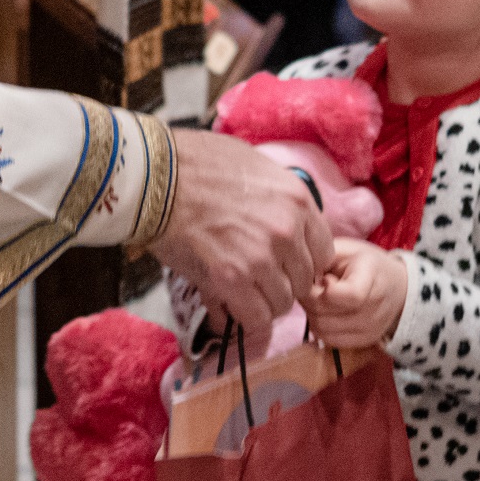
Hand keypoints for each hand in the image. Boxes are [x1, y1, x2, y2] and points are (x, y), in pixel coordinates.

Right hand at [151, 130, 334, 337]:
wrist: (155, 176)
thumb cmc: (198, 163)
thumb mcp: (256, 166)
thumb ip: (279, 197)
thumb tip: (285, 219)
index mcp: (298, 199)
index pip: (324, 252)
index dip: (302, 262)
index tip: (284, 264)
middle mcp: (287, 230)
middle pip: (305, 280)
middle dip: (283, 283)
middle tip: (257, 279)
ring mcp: (261, 257)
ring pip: (283, 303)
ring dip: (263, 302)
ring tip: (240, 291)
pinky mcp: (231, 279)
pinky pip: (256, 317)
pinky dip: (244, 316)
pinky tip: (229, 302)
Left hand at [307, 237, 407, 348]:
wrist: (398, 289)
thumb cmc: (367, 264)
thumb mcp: (347, 249)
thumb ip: (322, 257)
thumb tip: (300, 275)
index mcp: (372, 278)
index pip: (350, 295)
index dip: (326, 289)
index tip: (325, 278)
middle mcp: (374, 308)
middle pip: (326, 314)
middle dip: (309, 299)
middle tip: (312, 287)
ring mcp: (370, 329)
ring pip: (322, 329)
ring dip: (311, 313)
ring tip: (318, 299)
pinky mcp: (364, 342)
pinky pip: (329, 340)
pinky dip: (319, 326)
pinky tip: (324, 312)